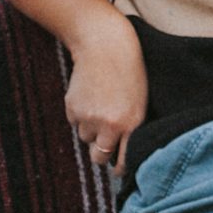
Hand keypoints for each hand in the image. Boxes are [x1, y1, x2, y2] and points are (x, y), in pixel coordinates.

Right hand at [63, 28, 145, 172]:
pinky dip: (80, 116)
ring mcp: (89, 118)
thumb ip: (131, 126)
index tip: (118, 167)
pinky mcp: (72, 109)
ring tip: (101, 106)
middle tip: (105, 140)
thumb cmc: (130, 71)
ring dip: (91, 130)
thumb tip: (121, 150)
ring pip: (85, 138)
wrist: (105, 45)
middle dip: (102, 153)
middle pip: (99, 157)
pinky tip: (90, 97)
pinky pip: (75, 123)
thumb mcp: (140, 100)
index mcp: (132, 123)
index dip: (120, 167)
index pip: (123, 161)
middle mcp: (109, 125)